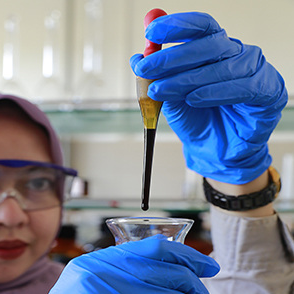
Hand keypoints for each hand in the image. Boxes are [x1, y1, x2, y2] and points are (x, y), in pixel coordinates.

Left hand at [130, 12, 287, 183]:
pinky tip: (194, 99)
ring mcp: (255, 71)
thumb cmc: (199, 123)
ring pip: (223, 66)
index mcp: (216, 50)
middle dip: (172, 56)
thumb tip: (137, 58)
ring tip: (162, 90)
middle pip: (209, 43)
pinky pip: (243, 87)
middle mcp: (237, 55)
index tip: (152, 31)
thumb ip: (159, 77)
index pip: (200, 27)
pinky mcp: (268, 92)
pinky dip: (215, 92)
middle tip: (147, 68)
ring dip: (187, 78)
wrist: (216, 154)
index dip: (177, 26)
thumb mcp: (171, 100)